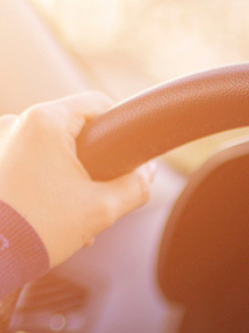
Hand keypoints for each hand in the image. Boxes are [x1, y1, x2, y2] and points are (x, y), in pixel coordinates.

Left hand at [0, 92, 154, 267]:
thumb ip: (136, 186)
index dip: (120, 127)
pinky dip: (44, 180)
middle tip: (100, 194)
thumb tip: (148, 172)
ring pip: (50, 147)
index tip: (129, 155)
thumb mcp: (102, 209)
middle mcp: (15, 122)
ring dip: (68, 174)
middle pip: (73, 128)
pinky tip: (50, 212)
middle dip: (92, 161)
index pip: (97, 103)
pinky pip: (28, 159)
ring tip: (72, 211)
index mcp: (45, 122)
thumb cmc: (38, 228)